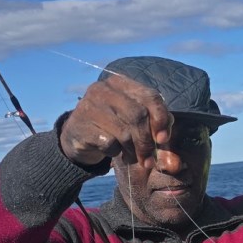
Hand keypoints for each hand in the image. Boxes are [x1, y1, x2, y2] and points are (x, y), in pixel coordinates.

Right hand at [59, 74, 173, 169]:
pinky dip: (115, 151)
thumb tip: (165, 137)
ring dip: (133, 150)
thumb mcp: (131, 119)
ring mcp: (90, 106)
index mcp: (120, 83)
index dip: (161, 118)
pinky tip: (112, 151)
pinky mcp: (81, 125)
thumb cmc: (111, 127)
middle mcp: (103, 90)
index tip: (163, 138)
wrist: (77, 137)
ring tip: (132, 157)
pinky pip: (109, 143)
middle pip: (138, 115)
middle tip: (149, 159)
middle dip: (147, 141)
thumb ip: (152, 122)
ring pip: (125, 132)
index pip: (150, 95)